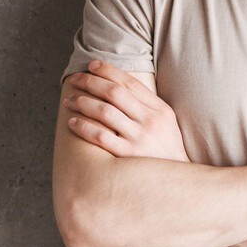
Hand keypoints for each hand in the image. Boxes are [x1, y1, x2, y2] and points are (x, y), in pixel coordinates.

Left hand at [64, 60, 189, 161]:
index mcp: (160, 110)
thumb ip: (147, 105)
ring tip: (69, 100)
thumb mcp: (166, 122)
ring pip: (105, 112)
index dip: (109, 71)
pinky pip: (100, 137)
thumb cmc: (166, 148)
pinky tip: (72, 123)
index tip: (92, 66)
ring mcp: (139, 138)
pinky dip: (83, 127)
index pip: (130, 83)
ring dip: (83, 102)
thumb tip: (118, 85)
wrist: (177, 180)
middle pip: (115, 93)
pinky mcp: (128, 156)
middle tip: (76, 79)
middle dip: (91, 82)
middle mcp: (150, 121)